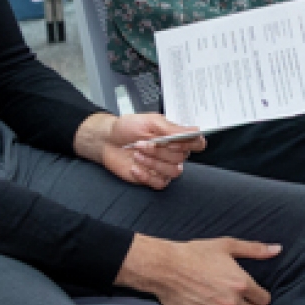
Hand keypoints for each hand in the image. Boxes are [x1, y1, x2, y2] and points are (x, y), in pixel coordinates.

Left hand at [86, 111, 204, 188]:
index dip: (191, 144)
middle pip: (181, 158)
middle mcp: (173, 153)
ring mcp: (163, 166)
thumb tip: (194, 131)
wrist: (107, 140)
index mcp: (176, 137)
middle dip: (159, 150)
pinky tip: (135, 167)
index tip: (175, 140)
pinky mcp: (152, 178)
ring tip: (137, 154)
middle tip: (142, 143)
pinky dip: (146, 176)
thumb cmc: (127, 128)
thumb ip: (173, 129)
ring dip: (153, 163)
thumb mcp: (150, 122)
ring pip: (173, 172)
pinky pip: (160, 183)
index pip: (197, 143)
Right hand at [118, 234, 278, 304]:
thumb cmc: (192, 256)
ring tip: (220, 298)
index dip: (261, 296)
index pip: (265, 301)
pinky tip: (206, 304)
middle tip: (239, 297)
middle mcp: (231, 303)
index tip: (256, 294)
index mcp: (241, 285)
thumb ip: (254, 250)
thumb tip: (275, 249)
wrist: (165, 268)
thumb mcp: (227, 246)